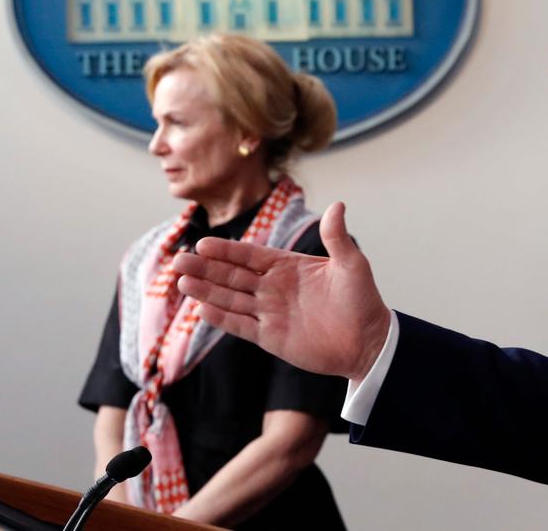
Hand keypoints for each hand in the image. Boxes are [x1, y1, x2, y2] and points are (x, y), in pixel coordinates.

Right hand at [174, 202, 391, 380]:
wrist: (369, 342)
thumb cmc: (363, 300)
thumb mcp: (351, 265)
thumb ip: (337, 238)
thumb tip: (338, 204)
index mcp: (288, 267)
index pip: (250, 255)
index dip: (226, 250)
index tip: (203, 243)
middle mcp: (274, 288)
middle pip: (232, 275)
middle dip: (206, 268)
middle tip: (179, 260)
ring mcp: (270, 313)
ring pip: (231, 299)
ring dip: (207, 291)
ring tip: (182, 281)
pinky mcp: (271, 337)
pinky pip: (241, 325)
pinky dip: (222, 319)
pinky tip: (202, 309)